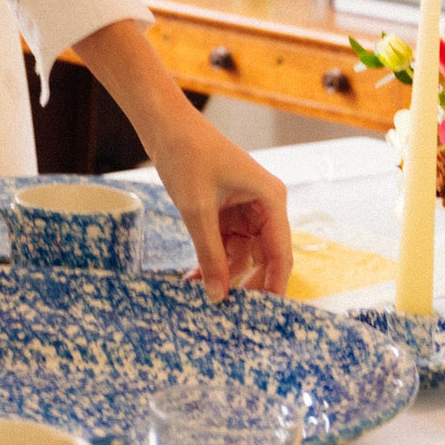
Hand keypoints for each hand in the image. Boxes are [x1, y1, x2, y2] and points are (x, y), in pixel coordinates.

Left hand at [72, 19, 291, 300]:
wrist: (164, 124)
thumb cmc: (187, 155)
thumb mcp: (197, 210)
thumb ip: (210, 255)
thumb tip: (217, 296)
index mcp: (271, 199)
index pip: (281, 254)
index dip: (273, 288)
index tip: (261, 319)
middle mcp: (265, 205)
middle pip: (264, 257)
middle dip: (243, 283)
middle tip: (226, 312)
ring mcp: (246, 208)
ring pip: (242, 254)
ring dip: (222, 273)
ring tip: (198, 294)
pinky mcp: (226, 209)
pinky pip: (225, 242)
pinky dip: (211, 258)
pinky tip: (193, 277)